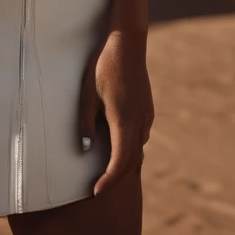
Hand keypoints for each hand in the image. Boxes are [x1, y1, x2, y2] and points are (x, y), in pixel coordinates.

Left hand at [78, 30, 153, 196]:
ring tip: (107, 170)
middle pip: (131, 162)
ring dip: (125, 163)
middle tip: (98, 187)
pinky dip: (130, 148)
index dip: (108, 180)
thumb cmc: (103, 66)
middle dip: (116, 178)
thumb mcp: (87, 94)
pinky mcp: (148, 109)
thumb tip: (86, 148)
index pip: (119, 163)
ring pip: (138, 149)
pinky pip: (140, 136)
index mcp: (124, 121)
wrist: (126, 43)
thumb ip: (86, 123)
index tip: (96, 191)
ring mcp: (146, 115)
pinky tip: (118, 144)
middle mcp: (140, 122)